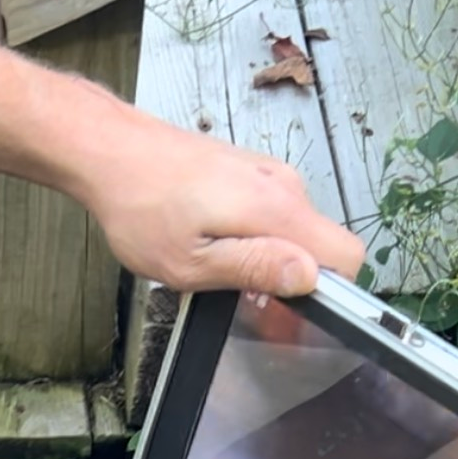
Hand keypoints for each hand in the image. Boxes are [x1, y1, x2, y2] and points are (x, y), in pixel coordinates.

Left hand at [78, 101, 365, 296]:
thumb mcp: (192, 261)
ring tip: (213, 264)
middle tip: (237, 296)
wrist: (111, 150)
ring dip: (266, 257)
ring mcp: (268, 173)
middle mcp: (283, 184)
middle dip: (289, 279)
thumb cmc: (141, 207)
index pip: (346, 255)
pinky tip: (211, 240)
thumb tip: (308, 276)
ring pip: (295, 232)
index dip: (327, 292)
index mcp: (277, 208)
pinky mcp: (252, 170)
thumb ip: (254, 268)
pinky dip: (253, 236)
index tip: (287, 308)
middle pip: (319, 246)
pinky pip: (273, 214)